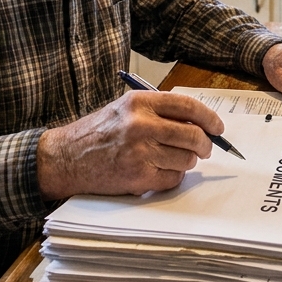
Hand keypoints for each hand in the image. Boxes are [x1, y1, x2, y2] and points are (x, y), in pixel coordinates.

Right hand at [36, 91, 222, 198]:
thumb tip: (198, 123)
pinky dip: (171, 178)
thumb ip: (158, 112)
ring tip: (170, 159)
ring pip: (186, 159)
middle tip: (204, 149)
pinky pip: (173, 179)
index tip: (218, 128)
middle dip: (205, 145)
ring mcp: (140, 152)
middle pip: (193, 135)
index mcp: (139, 102)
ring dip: (186, 162)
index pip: (188, 106)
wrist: (64, 159)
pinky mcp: (138, 176)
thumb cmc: (97, 133)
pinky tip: (157, 172)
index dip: (209, 118)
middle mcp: (141, 125)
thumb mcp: (125, 109)